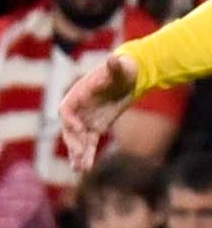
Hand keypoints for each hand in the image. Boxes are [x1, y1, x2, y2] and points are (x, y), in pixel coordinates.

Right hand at [56, 51, 136, 173]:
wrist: (129, 77)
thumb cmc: (123, 70)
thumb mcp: (121, 68)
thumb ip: (115, 66)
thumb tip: (115, 58)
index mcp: (78, 94)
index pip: (66, 110)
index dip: (70, 121)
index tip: (81, 130)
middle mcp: (78, 108)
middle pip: (69, 129)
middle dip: (73, 142)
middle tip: (79, 155)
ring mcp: (85, 119)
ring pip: (77, 139)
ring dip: (78, 154)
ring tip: (80, 169)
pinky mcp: (95, 127)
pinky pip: (88, 143)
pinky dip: (86, 155)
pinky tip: (84, 168)